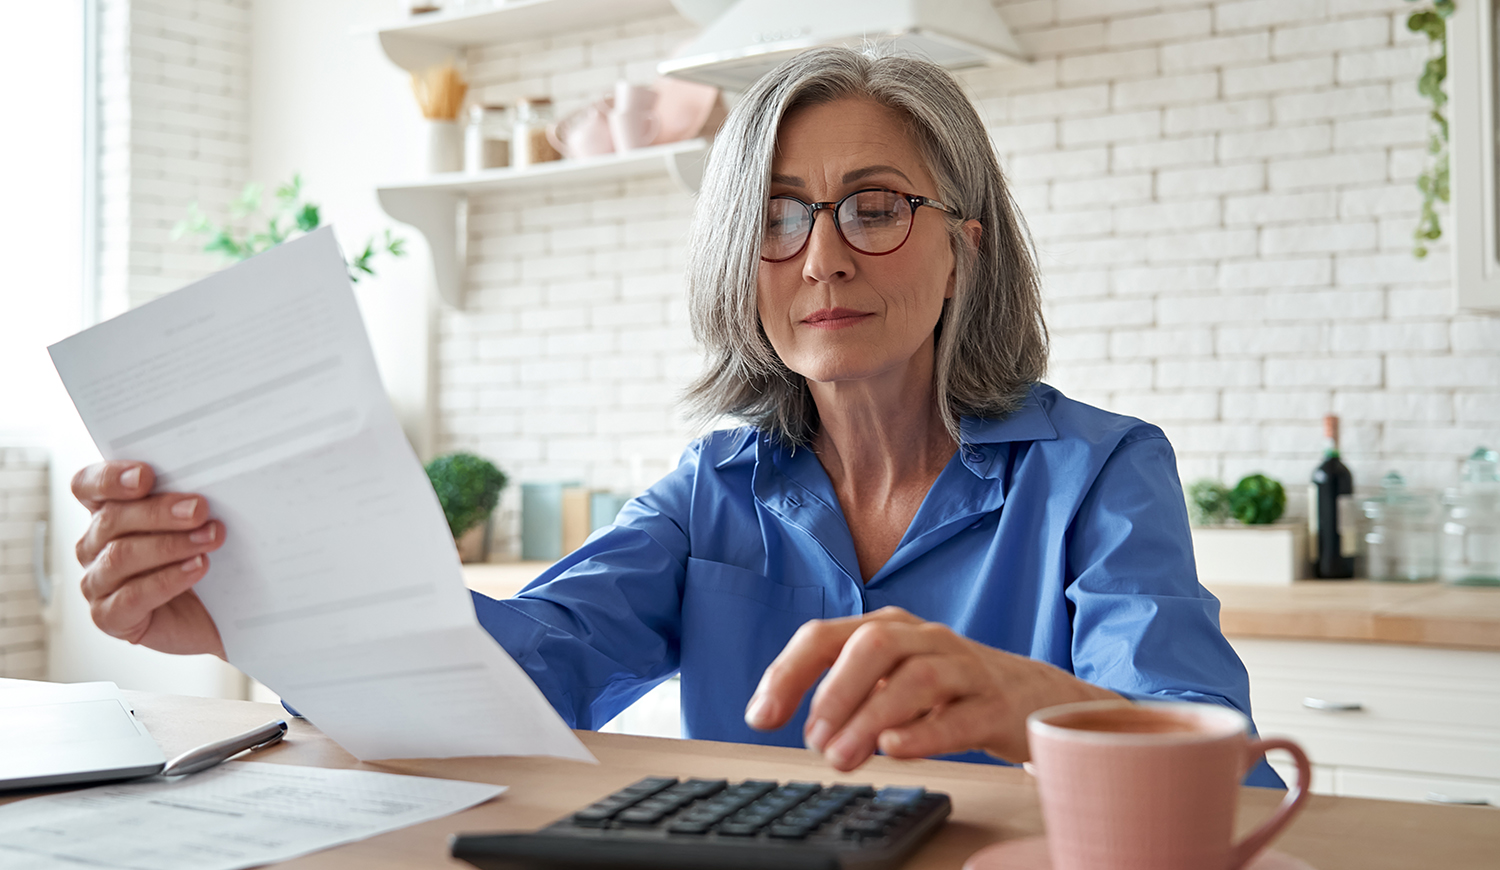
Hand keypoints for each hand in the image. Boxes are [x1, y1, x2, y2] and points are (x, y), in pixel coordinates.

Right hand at [72, 461, 226, 657]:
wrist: (212, 616)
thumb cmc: (198, 561)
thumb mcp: (192, 526)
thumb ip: (185, 503)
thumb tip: (199, 490)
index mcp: (107, 514)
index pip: (87, 486)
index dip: (110, 478)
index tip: (146, 476)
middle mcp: (93, 546)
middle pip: (111, 519)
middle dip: (160, 512)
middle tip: (199, 509)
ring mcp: (96, 583)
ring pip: (121, 556)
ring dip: (170, 545)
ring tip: (210, 539)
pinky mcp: (109, 617)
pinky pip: (131, 596)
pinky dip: (167, 580)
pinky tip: (197, 568)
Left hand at [743, 607, 1118, 770]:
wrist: (1032, 696)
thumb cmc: (947, 689)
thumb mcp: (889, 679)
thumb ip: (842, 692)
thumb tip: (789, 720)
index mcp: (888, 628)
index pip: (825, 636)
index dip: (787, 673)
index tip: (760, 717)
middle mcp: (924, 638)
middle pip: (873, 644)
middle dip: (835, 691)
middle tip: (812, 740)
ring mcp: (964, 668)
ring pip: (917, 678)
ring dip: (871, 717)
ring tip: (843, 757)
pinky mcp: (995, 705)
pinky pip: (961, 715)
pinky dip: (925, 732)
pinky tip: (895, 748)